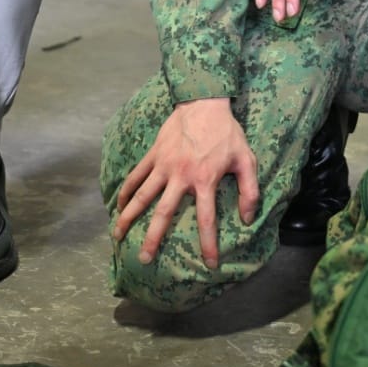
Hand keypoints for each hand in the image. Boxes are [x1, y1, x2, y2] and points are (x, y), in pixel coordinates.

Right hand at [112, 98, 260, 269]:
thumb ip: (250, 190)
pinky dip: (125, 190)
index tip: (209, 264)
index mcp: (205, 180)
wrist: (204, 102)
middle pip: (163, 213)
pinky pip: (136, 175)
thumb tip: (248, 219)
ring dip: (129, 216)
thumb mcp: (246, 160)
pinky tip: (117, 205)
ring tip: (118, 236)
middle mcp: (181, 176)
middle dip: (154, 238)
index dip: (208, 244)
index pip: (207, 219)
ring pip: (142, 196)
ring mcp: (164, 165)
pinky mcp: (153, 154)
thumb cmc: (227, 133)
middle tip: (145, 259)